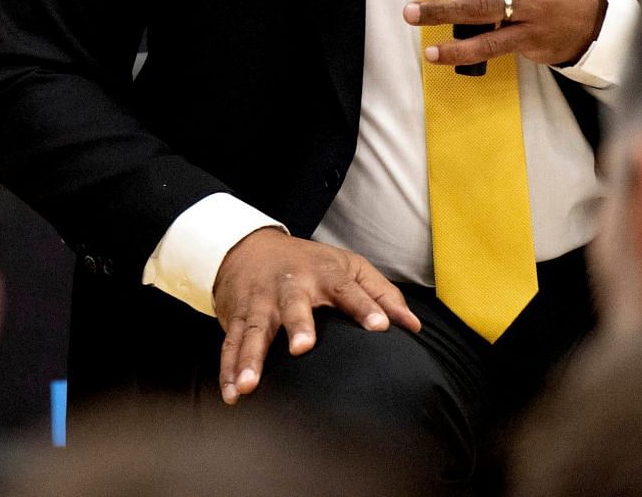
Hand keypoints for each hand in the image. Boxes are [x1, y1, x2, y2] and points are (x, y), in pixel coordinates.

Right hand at [212, 228, 418, 404]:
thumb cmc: (308, 263)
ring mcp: (260, 301)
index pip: (348, 289)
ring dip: (250, 358)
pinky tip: (232, 394)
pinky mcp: (237, 316)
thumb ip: (381, 295)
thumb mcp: (349, 267)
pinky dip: (228, 369)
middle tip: (302, 348)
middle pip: (294, 305)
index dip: (365, 307)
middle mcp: (289, 286)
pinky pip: (231, 344)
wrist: (247, 246)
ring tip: (249, 385)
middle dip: (297, 325)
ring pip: (255, 330)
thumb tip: (413, 326)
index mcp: (323, 274)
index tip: (381, 327)